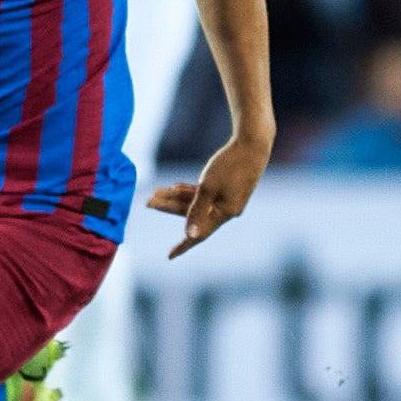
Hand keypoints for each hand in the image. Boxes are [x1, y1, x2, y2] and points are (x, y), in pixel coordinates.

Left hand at [146, 133, 271, 259]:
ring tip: (156, 193)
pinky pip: (204, 194)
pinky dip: (189, 191)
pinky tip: (175, 187)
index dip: (184, 246)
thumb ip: (197, 211)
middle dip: (169, 208)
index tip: (170, 256)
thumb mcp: (208, 187)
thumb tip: (191, 236)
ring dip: (176, 198)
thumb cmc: (230, 165)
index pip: (200, 234)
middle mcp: (226, 210)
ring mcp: (227, 199)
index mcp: (225, 213)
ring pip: (196, 202)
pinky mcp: (227, 188)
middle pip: (193, 214)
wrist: (253, 144)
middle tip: (148, 202)